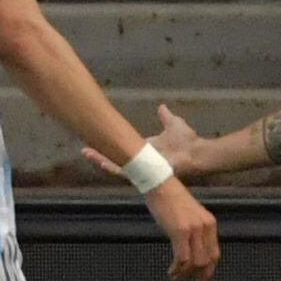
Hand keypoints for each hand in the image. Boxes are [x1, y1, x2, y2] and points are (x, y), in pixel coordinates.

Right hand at [80, 103, 201, 182]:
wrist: (196, 153)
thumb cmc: (187, 142)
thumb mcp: (173, 124)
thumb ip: (165, 117)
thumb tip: (161, 107)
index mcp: (145, 150)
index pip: (124, 148)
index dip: (111, 144)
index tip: (98, 137)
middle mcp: (141, 160)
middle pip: (116, 158)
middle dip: (99, 155)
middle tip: (84, 150)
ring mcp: (141, 168)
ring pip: (116, 166)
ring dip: (100, 160)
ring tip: (86, 154)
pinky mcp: (144, 173)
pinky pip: (124, 172)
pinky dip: (111, 166)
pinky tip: (99, 162)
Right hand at [146, 177, 218, 280]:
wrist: (160, 184)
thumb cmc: (170, 199)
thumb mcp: (189, 216)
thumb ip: (194, 231)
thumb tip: (191, 251)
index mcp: (210, 224)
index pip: (215, 253)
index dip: (210, 269)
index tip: (203, 279)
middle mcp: (205, 227)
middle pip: (207, 260)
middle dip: (201, 275)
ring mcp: (193, 230)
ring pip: (196, 262)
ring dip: (186, 274)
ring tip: (177, 278)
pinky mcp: (180, 232)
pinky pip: (182, 258)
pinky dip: (177, 269)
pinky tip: (171, 272)